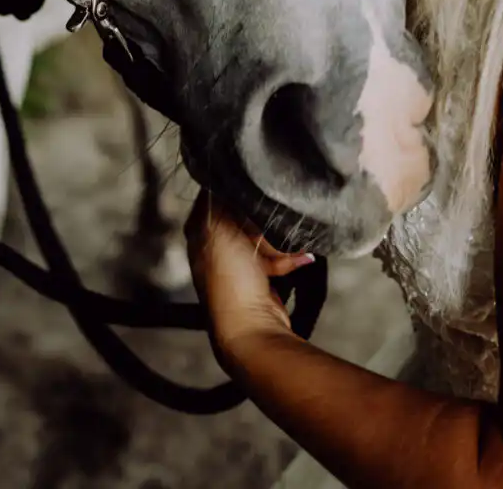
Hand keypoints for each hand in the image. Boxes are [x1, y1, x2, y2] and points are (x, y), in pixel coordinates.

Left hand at [185, 189, 314, 375]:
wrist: (250, 328)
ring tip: (289, 249)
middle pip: (246, 212)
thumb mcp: (218, 228)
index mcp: (199, 229)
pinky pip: (278, 256)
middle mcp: (214, 244)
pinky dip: (289, 256)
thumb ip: (219, 198)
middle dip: (266, 218)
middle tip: (274, 226)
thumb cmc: (230, 280)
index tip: (258, 185)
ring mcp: (238, 262)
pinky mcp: (259, 277)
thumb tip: (224, 174)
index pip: (217, 192)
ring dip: (281, 240)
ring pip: (265, 233)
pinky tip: (302, 257)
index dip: (238, 188)